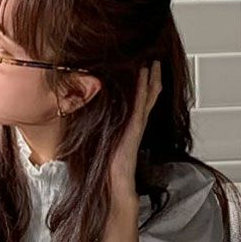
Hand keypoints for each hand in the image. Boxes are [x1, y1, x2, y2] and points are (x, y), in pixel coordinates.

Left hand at [109, 60, 162, 195]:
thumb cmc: (107, 165)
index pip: (141, 101)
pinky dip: (143, 87)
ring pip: (148, 96)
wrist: (114, 181)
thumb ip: (102, 129)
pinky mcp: (135, 127)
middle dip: (152, 78)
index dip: (144, 86)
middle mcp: (137, 123)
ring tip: (152, 62)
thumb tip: (87, 116)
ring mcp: (137, 124)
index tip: (143, 70)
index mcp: (130, 126)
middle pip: (149, 95)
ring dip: (150, 78)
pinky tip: (144, 74)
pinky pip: (141, 103)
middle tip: (153, 60)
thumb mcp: (103, 140)